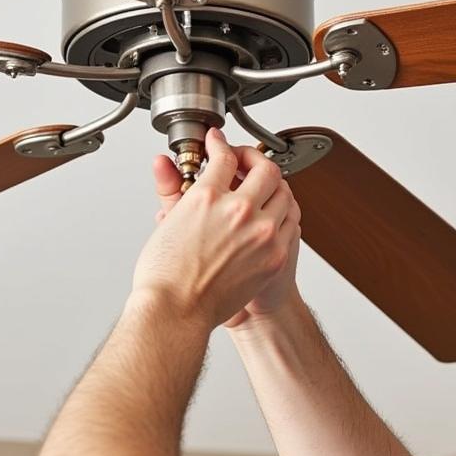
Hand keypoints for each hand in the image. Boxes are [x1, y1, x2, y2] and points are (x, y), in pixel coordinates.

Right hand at [136, 128, 301, 330]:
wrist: (180, 312)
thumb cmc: (166, 276)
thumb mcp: (165, 222)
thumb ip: (170, 188)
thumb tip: (164, 164)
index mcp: (206, 197)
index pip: (224, 156)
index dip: (221, 144)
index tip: (219, 144)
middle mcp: (238, 210)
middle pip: (263, 167)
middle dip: (253, 157)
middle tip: (243, 159)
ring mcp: (262, 232)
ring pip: (284, 191)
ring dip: (272, 183)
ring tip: (259, 185)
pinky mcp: (276, 254)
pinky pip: (291, 220)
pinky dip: (283, 210)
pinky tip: (270, 212)